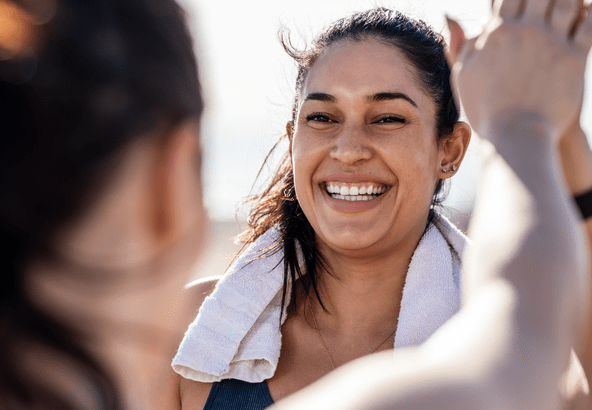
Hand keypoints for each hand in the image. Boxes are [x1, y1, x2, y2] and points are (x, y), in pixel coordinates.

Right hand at [447, 0, 591, 140]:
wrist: (515, 136)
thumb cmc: (485, 111)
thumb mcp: (464, 76)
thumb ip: (461, 44)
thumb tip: (451, 17)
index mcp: (497, 34)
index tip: (520, 2)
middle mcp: (525, 32)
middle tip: (545, 4)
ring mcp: (551, 43)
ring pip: (568, 2)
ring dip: (569, 1)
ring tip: (569, 6)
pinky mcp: (575, 58)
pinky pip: (589, 24)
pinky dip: (589, 15)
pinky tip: (588, 15)